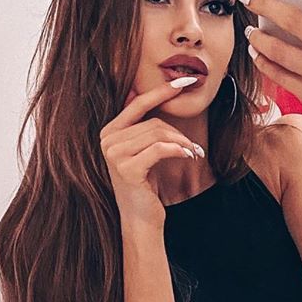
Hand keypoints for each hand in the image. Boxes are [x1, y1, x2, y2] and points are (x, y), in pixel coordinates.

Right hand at [98, 79, 203, 222]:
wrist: (141, 219)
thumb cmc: (146, 185)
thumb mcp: (144, 152)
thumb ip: (146, 127)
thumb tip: (161, 95)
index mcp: (110, 131)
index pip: (138, 103)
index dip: (162, 91)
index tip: (185, 82)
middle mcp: (107, 140)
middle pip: (153, 121)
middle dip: (178, 133)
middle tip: (194, 148)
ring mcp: (115, 154)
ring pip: (158, 133)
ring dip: (182, 143)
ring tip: (194, 154)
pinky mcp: (127, 168)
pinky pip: (160, 148)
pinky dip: (179, 150)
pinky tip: (190, 157)